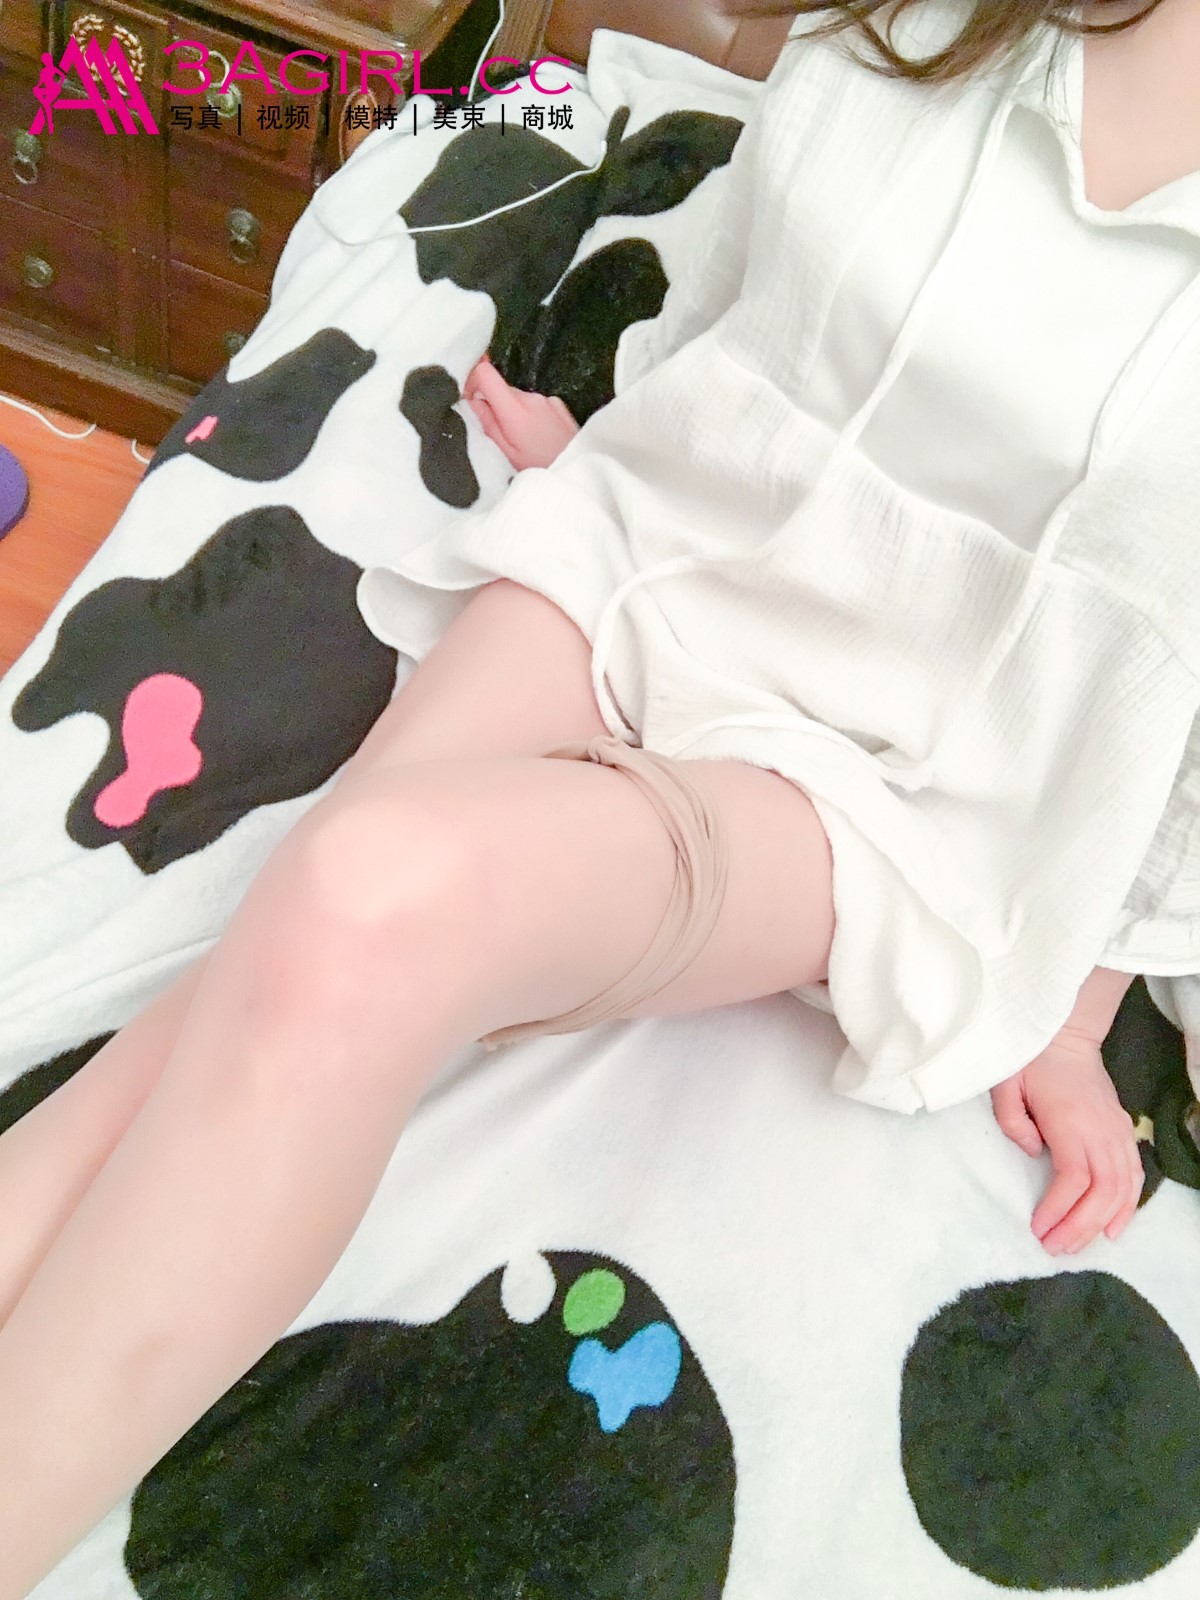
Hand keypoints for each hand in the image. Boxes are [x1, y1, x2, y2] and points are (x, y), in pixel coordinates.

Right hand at [463, 355, 579, 469]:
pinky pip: (535, 404)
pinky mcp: (559, 405)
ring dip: (514, 413)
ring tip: (523, 440)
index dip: (473, 381)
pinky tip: (539, 437)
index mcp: (514, 408)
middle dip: (495, 406)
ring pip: (518, 398)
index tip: (471, 402)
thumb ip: (487, 424)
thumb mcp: (506, 453)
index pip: (486, 373)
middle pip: (502, 389)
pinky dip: (531, 415)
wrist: (577, 470)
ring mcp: (548, 399)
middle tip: (501, 435)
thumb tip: (471, 401)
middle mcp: (531, 397)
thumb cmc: (539, 468)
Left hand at [990, 1032, 1143, 1254]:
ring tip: (1079, 1246)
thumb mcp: (1005, 1085)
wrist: (1065, 1033)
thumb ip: (1012, 1123)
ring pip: (1123, 1187)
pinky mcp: (1124, 1130)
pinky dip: (1128, 1205)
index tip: (1039, 1227)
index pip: (1074, 1176)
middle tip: (1055, 1248)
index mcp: (1070, 1120)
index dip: (1059, 1207)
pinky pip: (1134, 1175)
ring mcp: (1117, 1130)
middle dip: (1079, 1226)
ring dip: (1102, 1222)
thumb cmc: (1029, 1059)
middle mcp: (1101, 1129)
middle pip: (1102, 1190)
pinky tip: (1113, 1228)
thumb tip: (1033, 1154)